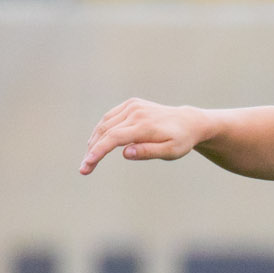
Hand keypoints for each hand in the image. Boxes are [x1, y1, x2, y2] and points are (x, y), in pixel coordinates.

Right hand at [80, 99, 214, 173]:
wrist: (188, 121)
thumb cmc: (181, 140)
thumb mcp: (171, 151)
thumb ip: (148, 151)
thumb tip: (125, 153)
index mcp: (145, 125)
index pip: (114, 138)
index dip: (98, 151)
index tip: (86, 165)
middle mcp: (136, 112)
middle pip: (106, 132)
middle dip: (92, 150)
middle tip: (84, 169)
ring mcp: (132, 106)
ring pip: (105, 124)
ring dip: (94, 141)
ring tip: (89, 158)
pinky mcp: (131, 104)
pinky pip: (110, 117)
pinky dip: (101, 130)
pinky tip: (97, 142)